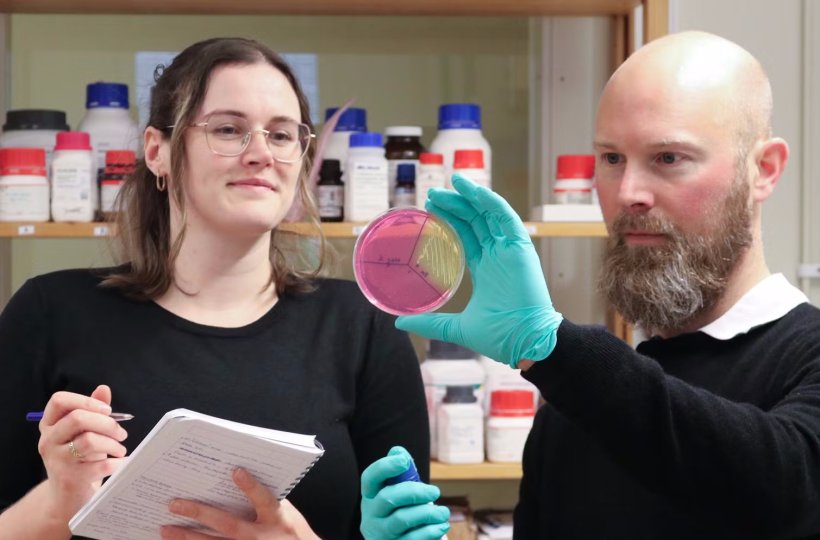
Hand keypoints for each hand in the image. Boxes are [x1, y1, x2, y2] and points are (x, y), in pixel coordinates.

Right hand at [37, 384, 128, 521]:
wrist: (67, 498)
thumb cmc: (80, 459)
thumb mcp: (84, 433)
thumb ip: (93, 411)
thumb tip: (103, 388)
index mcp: (50, 425)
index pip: (59, 401)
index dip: (86, 401)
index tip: (107, 410)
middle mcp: (48, 441)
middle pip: (78, 418)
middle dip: (107, 423)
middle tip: (121, 433)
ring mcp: (57, 461)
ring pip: (90, 440)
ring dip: (113, 443)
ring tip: (120, 450)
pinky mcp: (71, 479)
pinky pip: (101, 464)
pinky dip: (117, 462)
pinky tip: (121, 463)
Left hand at [160, 468, 319, 539]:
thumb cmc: (293, 534)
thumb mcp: (288, 514)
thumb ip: (268, 500)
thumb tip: (241, 477)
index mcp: (276, 519)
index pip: (263, 500)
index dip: (251, 487)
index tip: (236, 471)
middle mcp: (261, 537)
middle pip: (228, 525)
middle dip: (201, 513)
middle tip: (175, 503)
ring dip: (188, 537)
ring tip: (165, 528)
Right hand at [360, 447, 449, 539]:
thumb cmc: (402, 512)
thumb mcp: (400, 493)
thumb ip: (402, 474)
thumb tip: (398, 451)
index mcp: (370, 496)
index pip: (370, 478)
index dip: (385, 467)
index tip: (404, 460)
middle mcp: (370, 515)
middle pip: (388, 498)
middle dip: (415, 492)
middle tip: (435, 491)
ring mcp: (380, 534)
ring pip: (401, 519)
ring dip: (427, 513)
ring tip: (443, 512)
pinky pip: (412, 539)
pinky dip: (430, 531)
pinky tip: (441, 526)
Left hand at [395, 174, 562, 367]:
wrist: (526, 342)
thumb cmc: (499, 336)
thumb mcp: (456, 326)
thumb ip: (429, 322)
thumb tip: (399, 323)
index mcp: (485, 268)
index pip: (467, 235)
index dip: (451, 219)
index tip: (431, 207)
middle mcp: (498, 255)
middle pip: (475, 220)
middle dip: (455, 204)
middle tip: (432, 193)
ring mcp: (510, 250)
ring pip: (489, 214)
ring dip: (471, 197)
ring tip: (451, 183)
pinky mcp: (521, 248)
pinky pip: (506, 218)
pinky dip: (491, 202)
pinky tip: (474, 192)